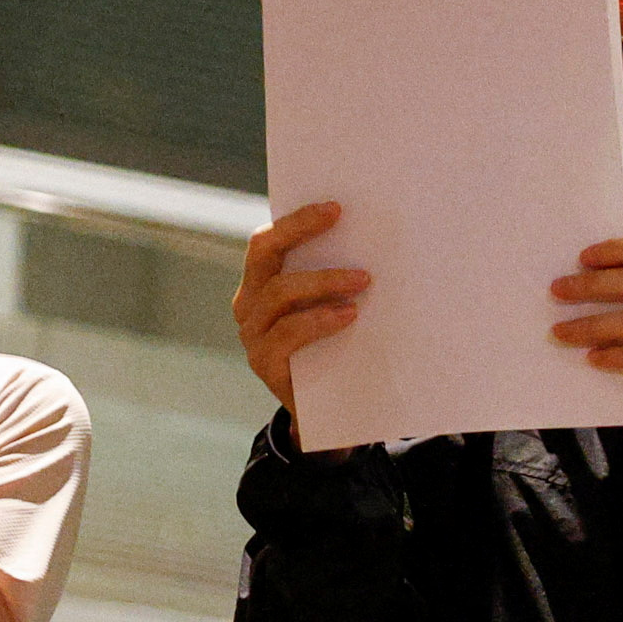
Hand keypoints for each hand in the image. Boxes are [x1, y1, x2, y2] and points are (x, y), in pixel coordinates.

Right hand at [234, 200, 369, 411]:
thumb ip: (336, 285)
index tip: (335, 207)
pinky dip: (320, 320)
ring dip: (323, 280)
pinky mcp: (263, 362)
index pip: (268, 242)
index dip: (297, 221)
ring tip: (363, 280)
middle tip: (340, 219)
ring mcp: (252, 333)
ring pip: (279, 292)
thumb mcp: (332, 312)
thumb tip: (374, 246)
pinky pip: (288, 332)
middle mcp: (248, 304)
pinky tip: (349, 315)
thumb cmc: (334, 353)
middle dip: (300, 230)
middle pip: (265, 255)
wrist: (327, 414)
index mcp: (260, 284)